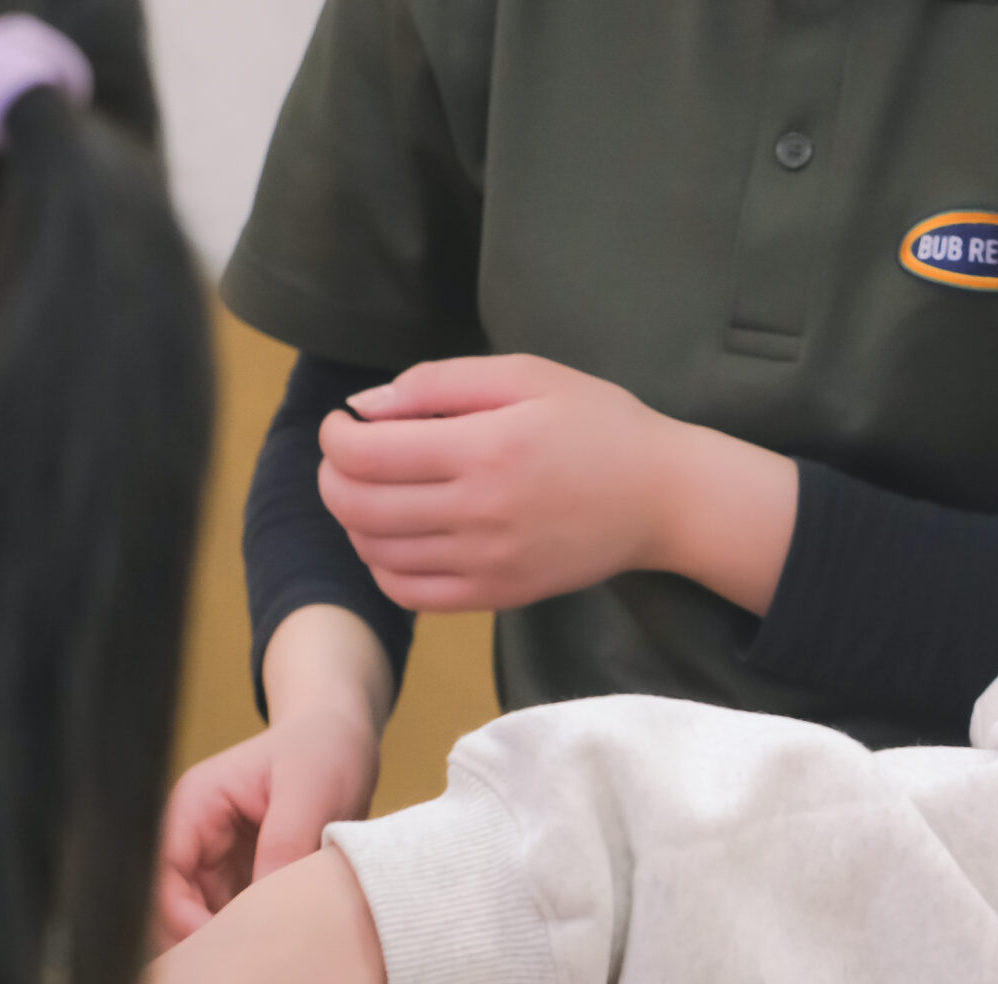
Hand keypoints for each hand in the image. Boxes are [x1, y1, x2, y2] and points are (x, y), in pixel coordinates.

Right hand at [154, 605, 391, 945]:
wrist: (345, 735)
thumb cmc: (323, 748)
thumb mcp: (309, 791)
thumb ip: (285, 843)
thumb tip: (267, 906)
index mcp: (193, 808)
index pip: (162, 876)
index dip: (183, 919)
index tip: (225, 952)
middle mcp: (197, 838)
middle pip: (175, 907)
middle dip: (205, 942)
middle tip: (244, 981)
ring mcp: (220, 860)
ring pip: (206, 919)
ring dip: (232, 944)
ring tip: (266, 975)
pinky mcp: (248, 877)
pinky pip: (238, 917)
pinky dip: (256, 937)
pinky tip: (281, 959)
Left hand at [318, 353, 796, 615]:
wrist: (663, 498)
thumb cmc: (598, 424)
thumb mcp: (526, 374)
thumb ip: (438, 383)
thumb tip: (365, 406)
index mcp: (485, 449)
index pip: (365, 454)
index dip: (335, 436)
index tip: (345, 422)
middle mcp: (481, 513)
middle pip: (358, 506)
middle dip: (333, 477)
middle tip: (348, 456)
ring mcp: (489, 563)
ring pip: (377, 552)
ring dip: (355, 520)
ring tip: (376, 492)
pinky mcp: (500, 594)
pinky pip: (411, 594)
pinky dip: (385, 566)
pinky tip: (399, 537)